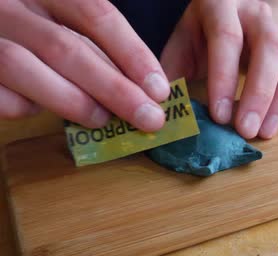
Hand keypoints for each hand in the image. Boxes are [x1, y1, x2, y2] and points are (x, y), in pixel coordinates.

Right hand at [0, 0, 169, 131]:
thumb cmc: (29, 31)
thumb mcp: (60, 21)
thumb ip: (94, 47)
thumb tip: (144, 89)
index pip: (95, 13)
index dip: (132, 53)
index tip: (160, 90)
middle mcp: (9, 5)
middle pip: (65, 46)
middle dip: (114, 88)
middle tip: (148, 118)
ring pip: (22, 66)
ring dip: (73, 100)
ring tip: (103, 120)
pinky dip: (24, 106)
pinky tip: (41, 111)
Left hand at [161, 0, 277, 138]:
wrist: (233, 18)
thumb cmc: (201, 37)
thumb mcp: (181, 46)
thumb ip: (172, 73)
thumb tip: (168, 110)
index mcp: (221, 5)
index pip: (227, 38)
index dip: (224, 78)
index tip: (219, 116)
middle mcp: (257, 13)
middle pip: (270, 48)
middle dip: (260, 93)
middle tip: (246, 130)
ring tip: (264, 132)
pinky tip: (276, 122)